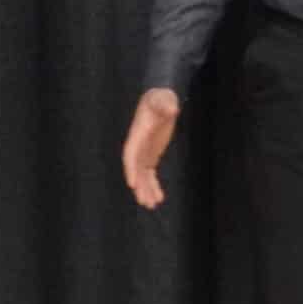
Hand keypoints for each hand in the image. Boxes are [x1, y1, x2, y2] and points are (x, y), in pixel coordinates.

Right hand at [121, 88, 180, 209]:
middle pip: (136, 169)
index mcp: (138, 134)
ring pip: (142, 175)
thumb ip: (166, 105)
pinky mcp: (151, 154)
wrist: (160, 98)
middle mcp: (138, 145)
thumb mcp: (163, 100)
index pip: (130, 154)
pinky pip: (150, 174)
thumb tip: (172, 108)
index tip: (133, 183)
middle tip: (145, 201)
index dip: (131, 169)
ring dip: (146, 190)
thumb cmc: (160, 98)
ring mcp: (144, 151)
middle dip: (140, 186)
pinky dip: (153, 185)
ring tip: (152, 205)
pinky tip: (159, 197)